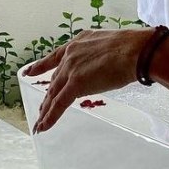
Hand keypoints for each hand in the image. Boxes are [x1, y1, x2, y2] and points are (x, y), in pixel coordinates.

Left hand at [23, 29, 150, 133]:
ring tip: (40, 121)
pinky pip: (59, 103)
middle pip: (55, 79)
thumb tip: (107, 67)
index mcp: (80, 42)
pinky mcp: (76, 84)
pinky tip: (44, 126)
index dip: (41, 66)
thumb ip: (102, 56)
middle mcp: (71, 54)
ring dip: (46, 109)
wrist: (138, 50)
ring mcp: (72, 69)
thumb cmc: (136, 47)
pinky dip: (50, 116)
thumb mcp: (112, 46)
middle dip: (48, 95)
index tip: (29, 72)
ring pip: (54, 93)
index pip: (57, 57)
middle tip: (42, 107)